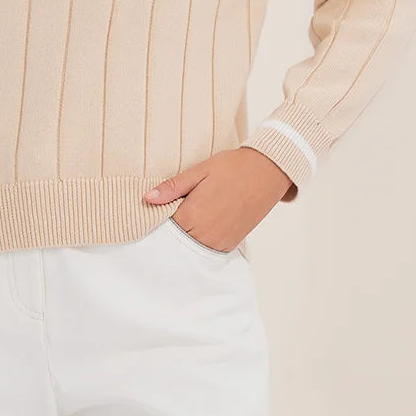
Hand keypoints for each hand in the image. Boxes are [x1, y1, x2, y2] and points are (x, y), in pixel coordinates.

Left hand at [142, 148, 295, 251]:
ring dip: (188, 235)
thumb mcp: (199, 171)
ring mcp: (220, 242)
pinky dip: (203, 239)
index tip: (158, 209)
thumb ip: (173, 188)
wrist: (267, 172)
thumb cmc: (233, 168)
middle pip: (177, 239)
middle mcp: (205, 234)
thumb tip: (148, 198)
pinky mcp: (232, 243)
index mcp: (192, 215)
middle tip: (176, 210)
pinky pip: (209, 248)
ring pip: (193, 246)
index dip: (159, 217)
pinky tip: (204, 222)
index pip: (163, 227)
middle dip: (173, 228)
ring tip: (193, 213)